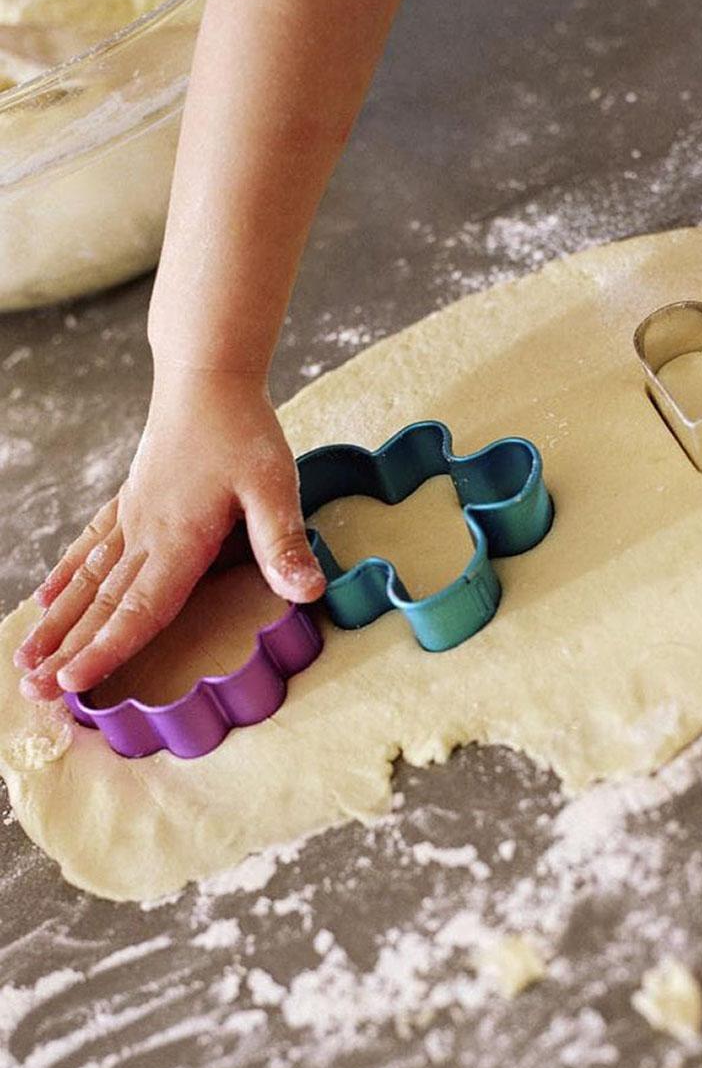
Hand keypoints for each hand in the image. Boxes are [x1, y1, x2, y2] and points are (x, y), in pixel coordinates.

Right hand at [14, 371, 324, 699]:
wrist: (206, 375)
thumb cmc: (242, 429)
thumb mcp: (273, 485)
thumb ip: (282, 542)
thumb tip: (308, 593)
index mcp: (178, 540)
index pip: (139, 608)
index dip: (107, 649)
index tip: (71, 683)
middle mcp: (145, 535)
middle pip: (101, 603)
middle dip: (67, 650)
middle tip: (31, 691)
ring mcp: (132, 517)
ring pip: (87, 580)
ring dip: (57, 622)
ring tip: (23, 658)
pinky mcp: (131, 500)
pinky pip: (90, 546)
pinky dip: (66, 575)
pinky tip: (45, 596)